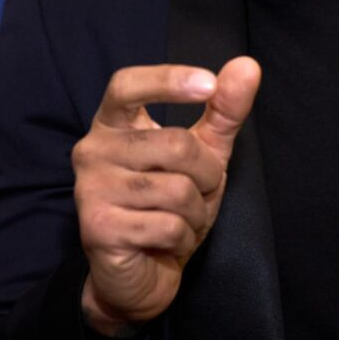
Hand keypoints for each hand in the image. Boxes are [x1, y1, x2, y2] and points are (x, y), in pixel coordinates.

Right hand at [72, 57, 261, 335]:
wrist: (141, 274)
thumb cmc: (169, 206)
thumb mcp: (204, 155)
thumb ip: (223, 111)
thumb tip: (248, 65)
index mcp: (112, 124)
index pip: (127, 85)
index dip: (168, 80)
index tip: (209, 84)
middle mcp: (92, 150)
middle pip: (176, 144)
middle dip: (207, 175)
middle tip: (198, 194)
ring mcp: (90, 189)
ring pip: (177, 188)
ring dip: (197, 211)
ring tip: (181, 219)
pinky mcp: (97, 227)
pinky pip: (167, 225)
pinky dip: (183, 237)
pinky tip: (166, 242)